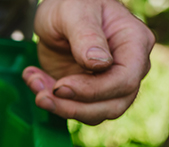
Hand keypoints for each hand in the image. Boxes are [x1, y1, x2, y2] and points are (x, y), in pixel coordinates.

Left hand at [22, 0, 154, 124]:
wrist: (58, 10)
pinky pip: (75, 108)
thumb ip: (87, 36)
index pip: (125, 80)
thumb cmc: (72, 2)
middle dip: (74, 107)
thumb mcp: (75, 12)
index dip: (93, 90)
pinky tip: (33, 79)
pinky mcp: (88, 92)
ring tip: (33, 82)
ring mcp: (110, 83)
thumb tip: (101, 64)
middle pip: (113, 105)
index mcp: (134, 43)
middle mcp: (129, 67)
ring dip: (60, 107)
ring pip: (95, 114)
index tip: (60, 86)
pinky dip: (51, 102)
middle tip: (41, 96)